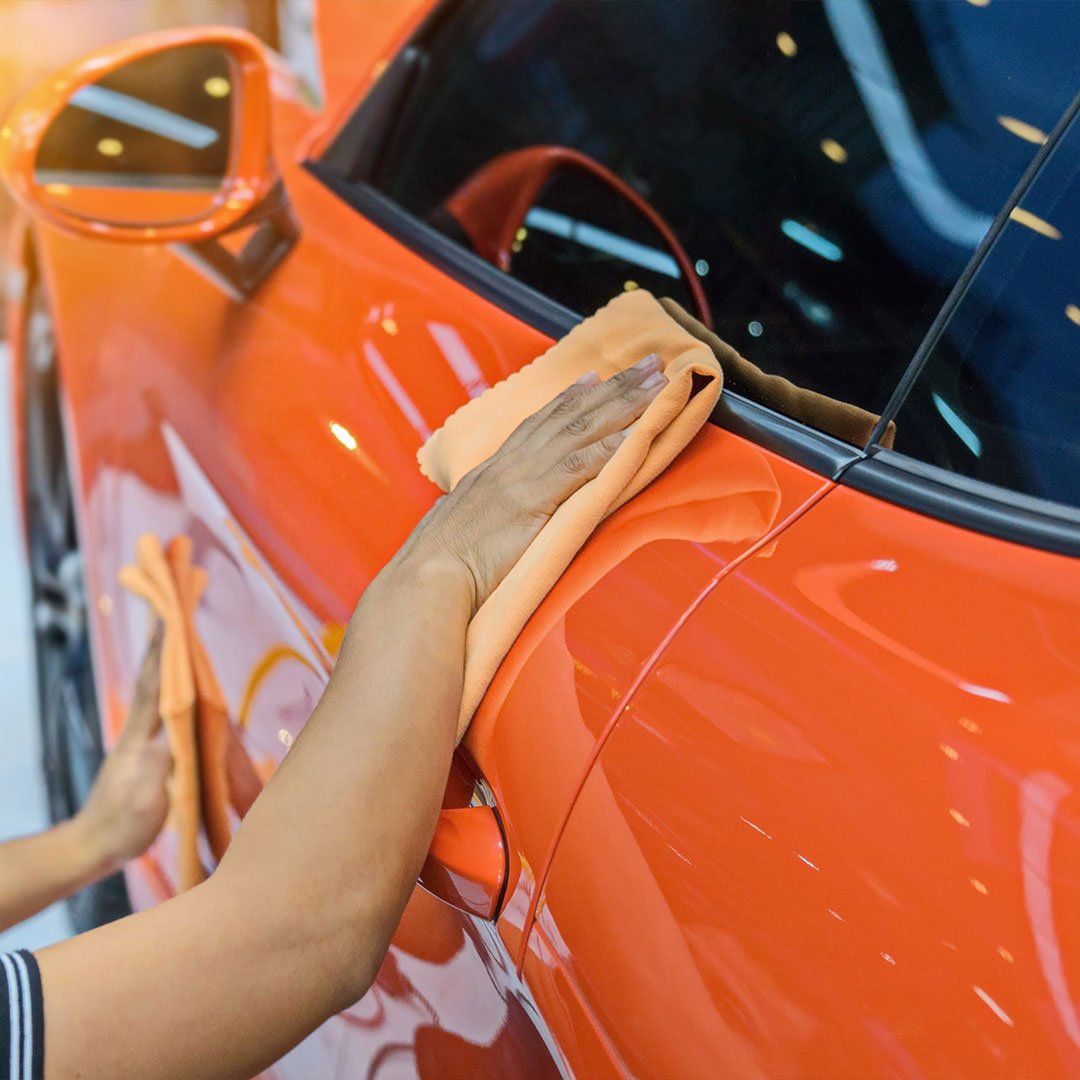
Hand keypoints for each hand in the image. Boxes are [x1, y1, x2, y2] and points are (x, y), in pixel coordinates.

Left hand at [76, 628, 170, 873]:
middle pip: (153, 679)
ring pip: (155, 689)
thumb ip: (158, 763)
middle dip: (162, 644)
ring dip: (164, 659)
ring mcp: (139, 740)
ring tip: (173, 633)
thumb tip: (176, 726)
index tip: (172, 619)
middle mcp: (139, 732)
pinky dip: (166, 683)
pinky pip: (159, 706)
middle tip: (170, 608)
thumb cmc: (123, 827)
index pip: (156, 687)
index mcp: (142, 739)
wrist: (93, 846)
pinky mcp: (144, 751)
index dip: (165, 654)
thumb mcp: (146, 800)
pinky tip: (173, 681)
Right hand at [396, 353, 667, 610]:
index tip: (595, 377)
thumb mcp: (461, 528)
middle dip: (612, 387)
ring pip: (581, 430)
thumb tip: (488, 518)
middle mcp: (508, 464)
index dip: (570, 398)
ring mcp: (520, 478)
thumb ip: (481, 514)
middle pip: (569, 415)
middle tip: (648, 364)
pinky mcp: (533, 499)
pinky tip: (638, 434)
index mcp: (492, 470)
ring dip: (624, 405)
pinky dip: (611, 448)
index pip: (538, 423)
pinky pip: (580, 467)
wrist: (428, 577)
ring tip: (657, 386)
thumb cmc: (440, 566)